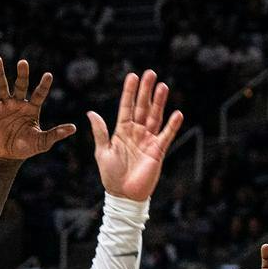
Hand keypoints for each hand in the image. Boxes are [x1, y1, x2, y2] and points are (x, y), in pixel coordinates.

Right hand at [0, 57, 74, 161]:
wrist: (6, 156)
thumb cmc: (26, 148)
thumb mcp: (42, 142)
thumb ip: (55, 134)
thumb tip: (73, 128)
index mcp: (32, 108)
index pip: (39, 94)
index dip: (43, 85)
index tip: (48, 75)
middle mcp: (18, 103)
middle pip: (20, 85)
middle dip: (22, 74)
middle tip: (23, 62)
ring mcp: (4, 105)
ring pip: (2, 86)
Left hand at [89, 69, 183, 201]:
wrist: (123, 195)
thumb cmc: (110, 175)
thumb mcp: (102, 151)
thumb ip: (100, 132)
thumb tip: (90, 113)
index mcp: (122, 131)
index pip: (126, 107)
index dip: (129, 92)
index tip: (132, 76)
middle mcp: (136, 132)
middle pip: (142, 107)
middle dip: (146, 91)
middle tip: (150, 73)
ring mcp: (148, 140)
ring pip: (154, 117)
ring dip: (159, 102)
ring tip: (162, 86)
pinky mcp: (157, 151)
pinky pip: (166, 135)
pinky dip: (172, 125)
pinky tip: (177, 113)